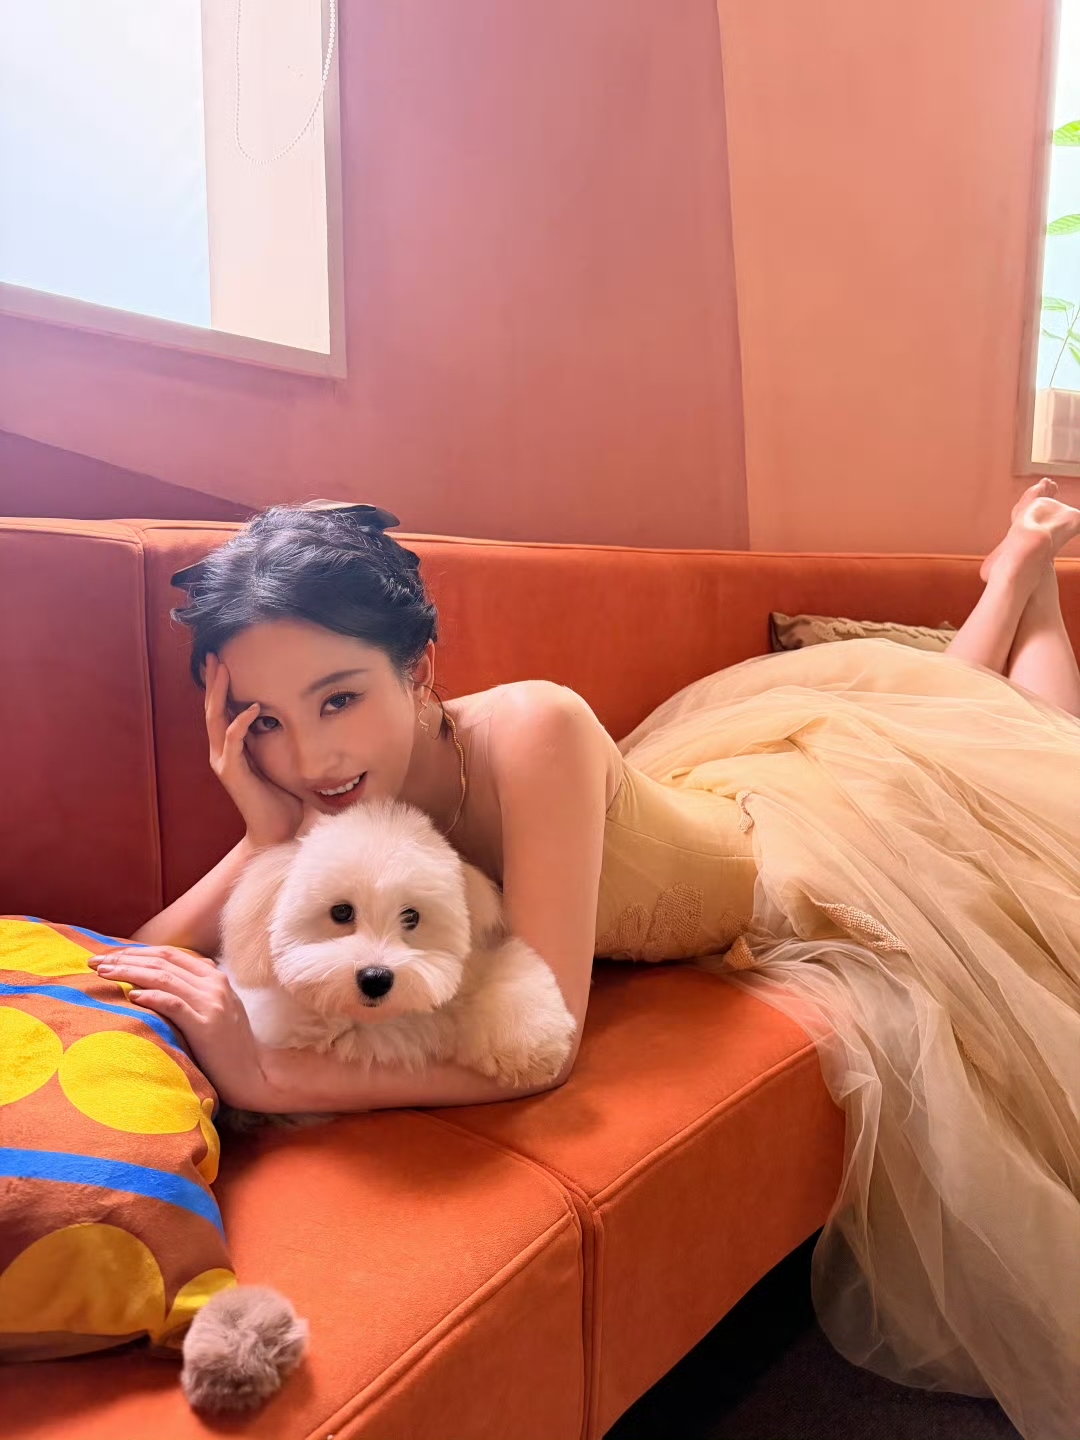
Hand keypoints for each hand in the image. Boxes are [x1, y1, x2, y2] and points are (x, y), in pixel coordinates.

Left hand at [87, 945, 270, 1109]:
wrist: (254, 1073)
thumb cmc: (228, 1045)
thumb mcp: (214, 1008)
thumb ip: (192, 991)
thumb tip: (152, 983)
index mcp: (214, 976)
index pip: (169, 953)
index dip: (136, 951)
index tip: (108, 956)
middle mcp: (214, 983)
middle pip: (163, 961)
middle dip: (125, 958)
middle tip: (95, 962)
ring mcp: (211, 1003)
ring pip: (164, 977)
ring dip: (129, 972)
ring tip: (104, 974)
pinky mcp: (207, 1025)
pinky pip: (174, 1004)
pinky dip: (152, 996)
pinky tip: (132, 996)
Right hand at [205, 653, 317, 847]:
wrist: (276, 831)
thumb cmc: (280, 797)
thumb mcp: (278, 761)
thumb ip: (277, 739)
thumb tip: (295, 715)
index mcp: (231, 748)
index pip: (221, 710)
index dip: (220, 686)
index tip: (222, 661)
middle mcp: (222, 753)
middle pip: (212, 709)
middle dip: (213, 681)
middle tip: (213, 656)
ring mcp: (224, 762)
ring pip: (216, 720)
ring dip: (219, 694)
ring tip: (223, 670)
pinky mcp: (232, 773)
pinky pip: (233, 742)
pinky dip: (240, 723)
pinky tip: (252, 708)